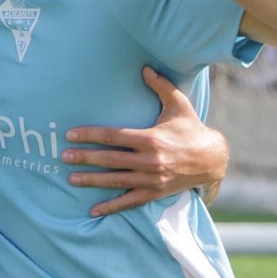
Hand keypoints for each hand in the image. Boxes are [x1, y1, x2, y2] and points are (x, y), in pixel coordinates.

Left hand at [60, 66, 228, 216]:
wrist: (212, 160)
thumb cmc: (191, 129)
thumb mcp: (179, 104)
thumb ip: (161, 86)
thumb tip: (145, 68)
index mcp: (151, 138)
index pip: (114, 136)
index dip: (91, 135)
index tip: (71, 135)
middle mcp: (150, 161)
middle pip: (111, 160)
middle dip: (85, 158)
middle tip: (63, 156)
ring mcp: (152, 179)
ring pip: (116, 181)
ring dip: (92, 181)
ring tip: (71, 179)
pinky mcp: (154, 192)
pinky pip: (130, 201)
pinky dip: (112, 207)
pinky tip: (93, 210)